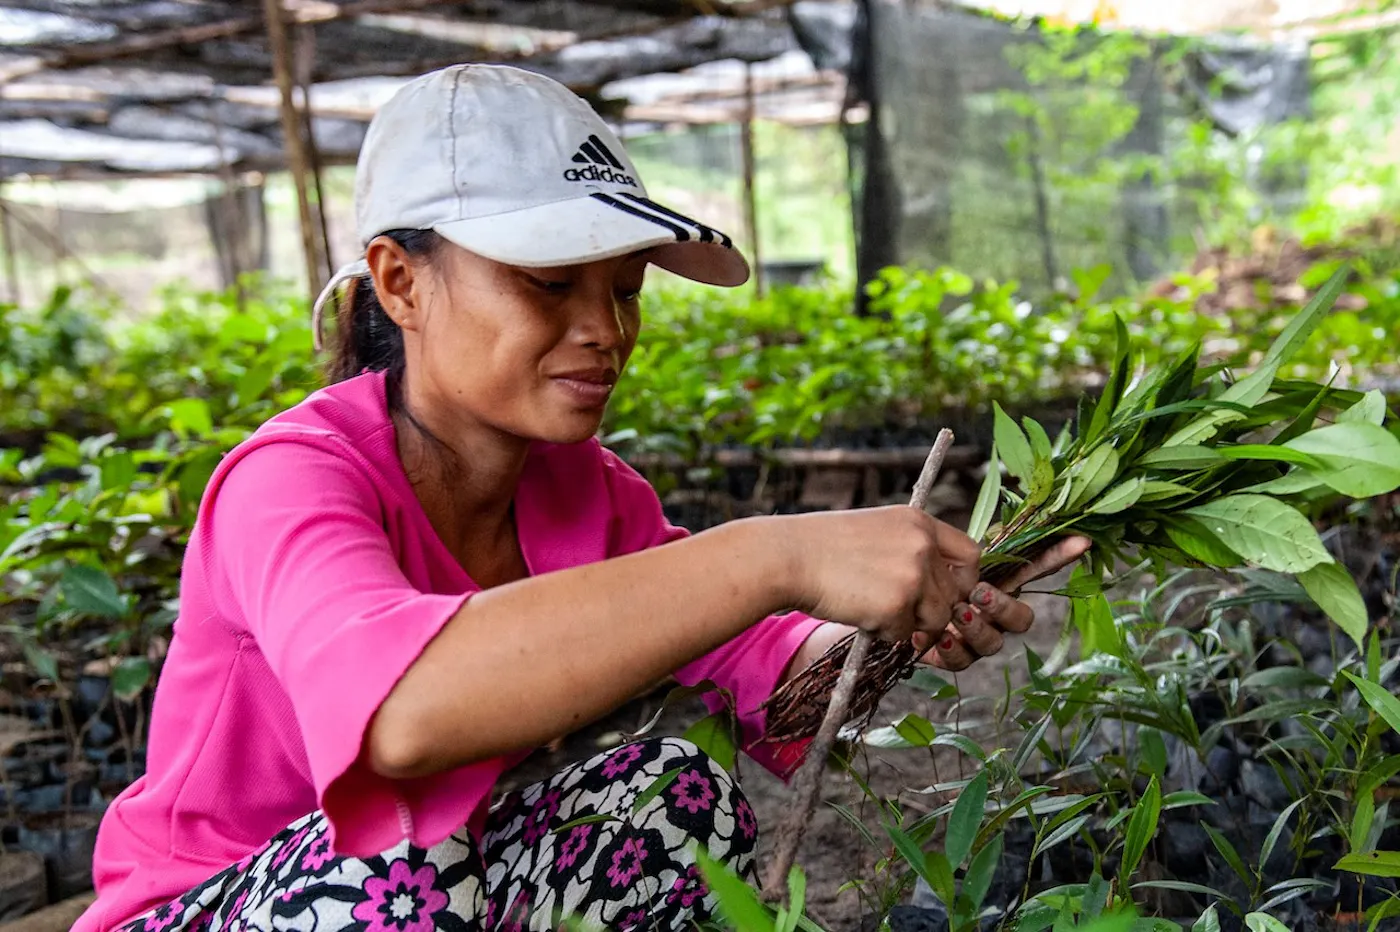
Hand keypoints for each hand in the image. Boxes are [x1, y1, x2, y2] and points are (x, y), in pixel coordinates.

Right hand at [782, 506, 980, 643]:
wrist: (787, 557)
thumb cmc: (822, 547)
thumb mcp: (876, 530)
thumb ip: (909, 549)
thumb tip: (936, 586)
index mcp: (919, 522)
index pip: (970, 554)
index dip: (962, 579)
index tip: (942, 591)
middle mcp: (923, 545)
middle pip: (954, 594)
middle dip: (929, 608)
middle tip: (894, 607)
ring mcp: (914, 574)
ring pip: (936, 618)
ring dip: (908, 622)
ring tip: (871, 606)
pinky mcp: (898, 604)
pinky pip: (906, 633)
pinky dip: (884, 631)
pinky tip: (858, 612)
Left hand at [914, 536, 1091, 671]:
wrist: (881, 595)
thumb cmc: (913, 572)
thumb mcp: (938, 552)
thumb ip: (963, 548)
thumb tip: (984, 544)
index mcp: (995, 582)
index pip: (1033, 568)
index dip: (1057, 556)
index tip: (1081, 541)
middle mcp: (992, 614)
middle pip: (1021, 619)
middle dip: (1004, 608)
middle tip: (980, 593)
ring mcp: (975, 637)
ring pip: (993, 642)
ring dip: (977, 628)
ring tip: (957, 613)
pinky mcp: (952, 656)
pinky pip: (962, 660)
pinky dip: (953, 650)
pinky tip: (940, 638)